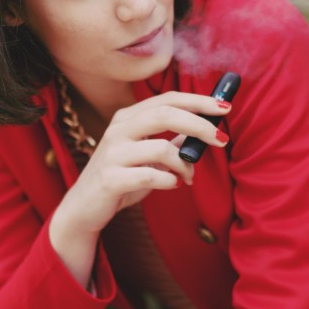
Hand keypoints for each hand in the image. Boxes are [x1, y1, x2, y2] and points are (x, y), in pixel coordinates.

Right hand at [49, 91, 230, 285]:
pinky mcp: (110, 179)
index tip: (225, 107)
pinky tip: (171, 185)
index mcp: (127, 118)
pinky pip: (149, 177)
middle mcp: (117, 130)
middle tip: (222, 139)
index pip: (167, 99)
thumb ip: (169, 143)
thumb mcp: (146, 157)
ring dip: (184, 165)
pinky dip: (168, 181)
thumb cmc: (120, 179)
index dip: (198, 101)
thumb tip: (202, 132)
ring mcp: (112, 154)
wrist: (84, 209)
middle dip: (199, 125)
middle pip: (165, 114)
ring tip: (189, 177)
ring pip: (160, 148)